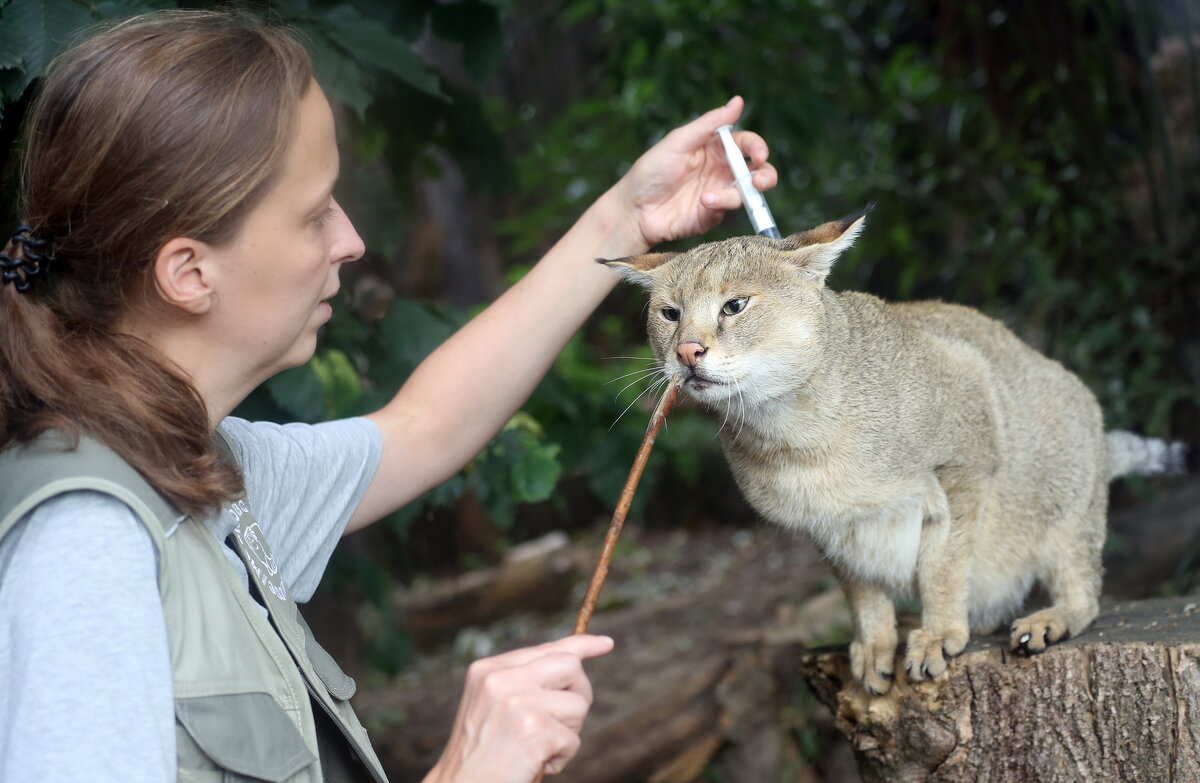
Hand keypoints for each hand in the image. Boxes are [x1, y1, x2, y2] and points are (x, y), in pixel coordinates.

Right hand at [425, 635, 614, 782]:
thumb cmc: (479, 756)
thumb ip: (523, 682)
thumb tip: (572, 665)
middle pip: (571, 666)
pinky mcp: (532, 730)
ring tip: (540, 749)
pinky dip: (562, 757)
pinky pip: (573, 739)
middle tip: (565, 723)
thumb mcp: (492, 706)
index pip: (548, 647)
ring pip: (578, 705)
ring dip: (568, 732)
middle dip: (580, 694)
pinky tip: (537, 765)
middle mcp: (501, 679)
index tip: (606, 643)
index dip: (583, 644)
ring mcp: (516, 702)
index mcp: (489, 669)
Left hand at [614, 95, 777, 248]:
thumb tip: (738, 101)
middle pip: (757, 170)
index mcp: (715, 148)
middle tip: (760, 181)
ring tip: (711, 196)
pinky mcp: (714, 214)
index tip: (758, 155)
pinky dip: (720, 204)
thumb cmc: (651, 171)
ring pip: (749, 192)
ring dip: (740, 193)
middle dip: (766, 175)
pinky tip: (703, 201)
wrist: (634, 209)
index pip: (746, 144)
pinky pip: (729, 208)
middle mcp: (721, 169)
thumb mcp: (679, 141)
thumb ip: (710, 123)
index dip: (757, 148)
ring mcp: (719, 192)